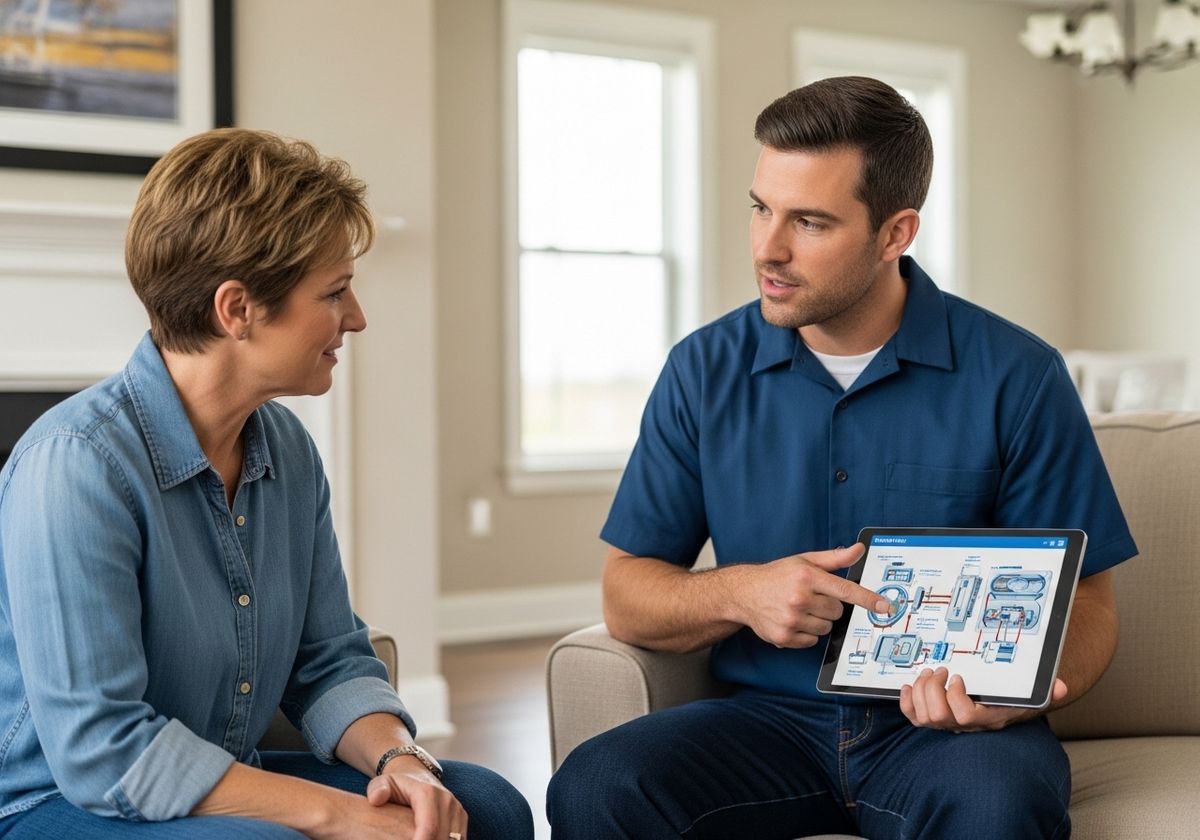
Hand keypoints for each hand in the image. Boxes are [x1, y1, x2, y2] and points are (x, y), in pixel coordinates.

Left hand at [366, 757, 467, 839]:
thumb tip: (377, 799)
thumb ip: (378, 789)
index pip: (429, 827)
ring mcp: (457, 810)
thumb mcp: (382, 783)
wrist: (416, 775)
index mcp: (428, 793)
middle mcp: (447, 800)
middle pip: (443, 837)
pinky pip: (459, 839)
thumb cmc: (396, 785)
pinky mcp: (461, 818)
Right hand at [738, 544, 890, 648]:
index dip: (868, 599)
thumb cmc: (777, 575)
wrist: (743, 593)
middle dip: (829, 606)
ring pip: (825, 628)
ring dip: (817, 621)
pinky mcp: (784, 637)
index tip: (885, 607)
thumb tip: (859, 549)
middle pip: (837, 612)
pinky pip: (812, 641)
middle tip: (811, 598)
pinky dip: (806, 633)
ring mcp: (791, 619)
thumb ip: (834, 558)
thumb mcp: (805, 561)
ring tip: (798, 609)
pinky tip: (792, 621)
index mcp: (807, 576)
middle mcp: (799, 598)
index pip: (845, 590)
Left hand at [899, 667, 1068, 731]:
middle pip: (938, 716)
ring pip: (923, 716)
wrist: (1001, 710)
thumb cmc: (1012, 700)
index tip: (957, 676)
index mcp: (986, 719)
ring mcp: (947, 724)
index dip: (954, 697)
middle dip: (932, 689)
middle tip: (939, 670)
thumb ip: (1046, 691)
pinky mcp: (932, 719)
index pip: (965, 717)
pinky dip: (905, 702)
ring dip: (920, 691)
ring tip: (928, 673)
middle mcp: (965, 726)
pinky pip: (913, 718)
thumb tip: (1060, 686)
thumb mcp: (1031, 695)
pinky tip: (908, 686)